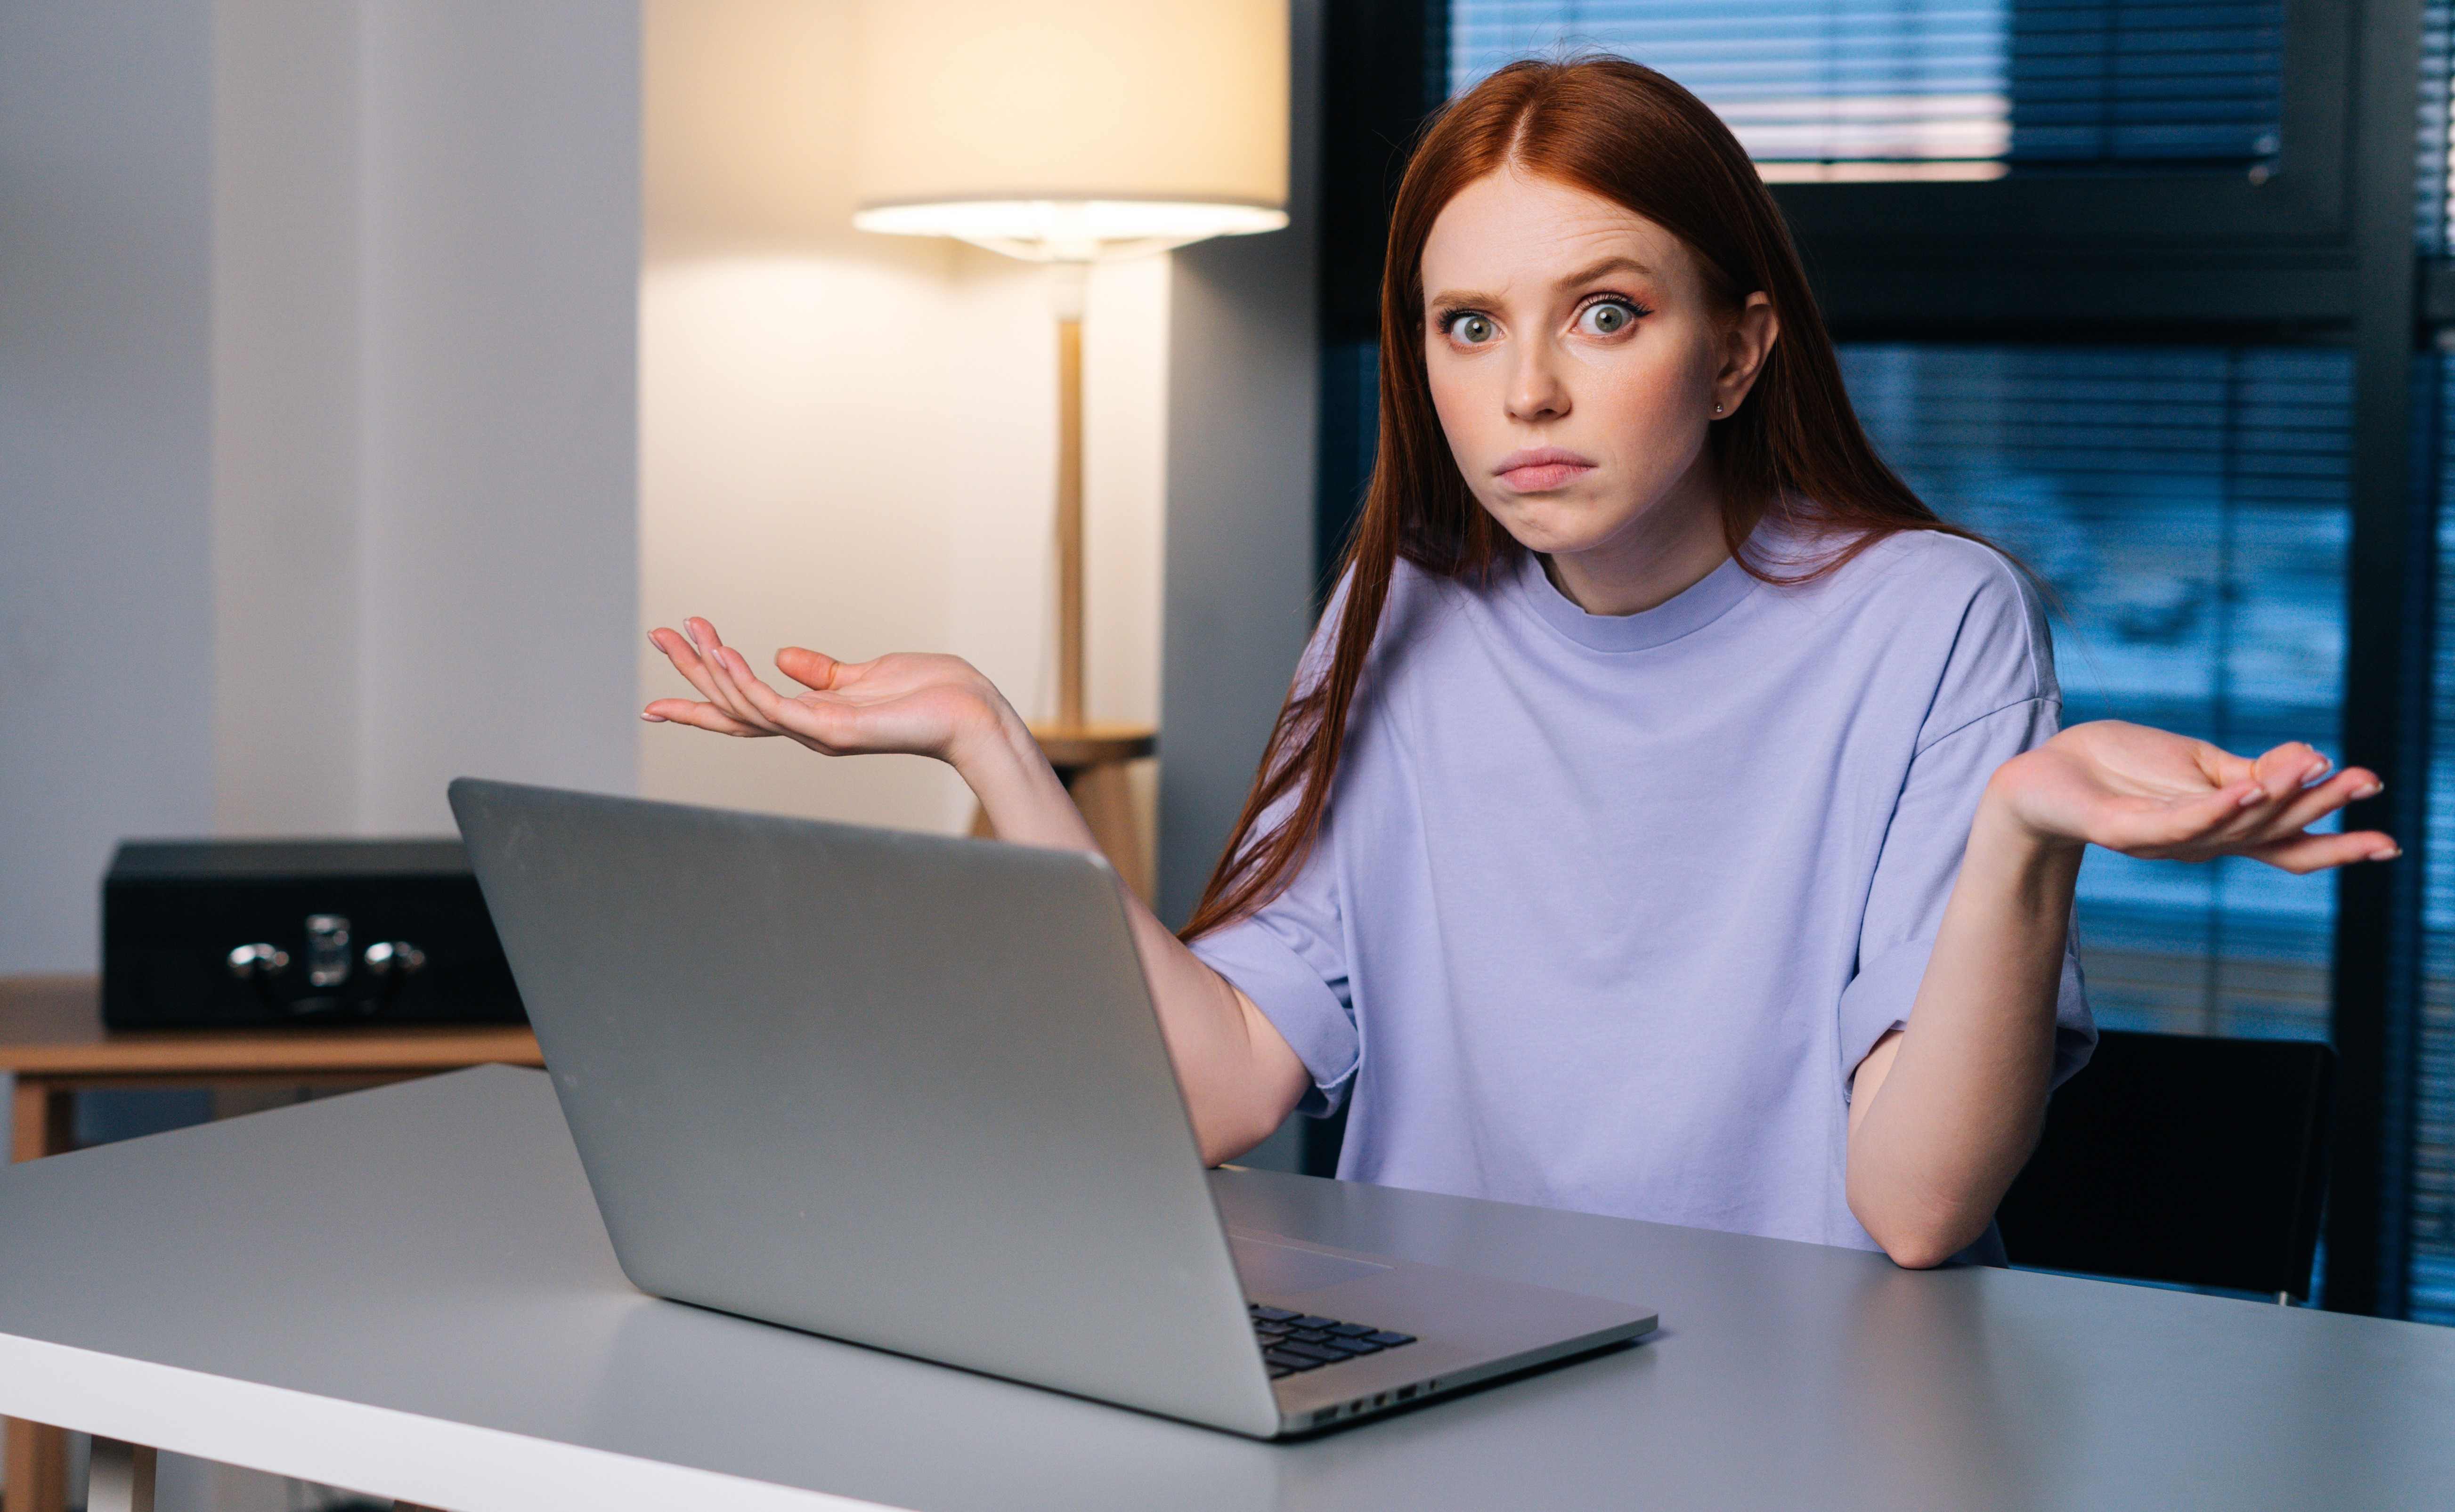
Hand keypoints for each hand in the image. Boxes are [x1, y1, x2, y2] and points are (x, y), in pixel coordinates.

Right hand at [643, 617, 1011, 763]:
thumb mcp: (868, 675)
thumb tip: (782, 657)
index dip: (701, 700)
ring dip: (711, 666)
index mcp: (813, 718)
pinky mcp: (832, 729)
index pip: (744, 710)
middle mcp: (808, 731)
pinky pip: (775, 707)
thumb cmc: (932, 696)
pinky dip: (745, 682)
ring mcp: (817, 734)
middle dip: (691, 674)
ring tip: (686, 629)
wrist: (973, 714)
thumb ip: (824, 672)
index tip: (657, 696)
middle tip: (656, 634)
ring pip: (744, 704)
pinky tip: (723, 654)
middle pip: (731, 707)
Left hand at [1988, 720, 2396, 873]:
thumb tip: (2312, 758)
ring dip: (2277, 797)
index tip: (2390, 842)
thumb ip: (2249, 770)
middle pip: (2272, 831)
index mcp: (2222, 827)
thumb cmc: (2120, 768)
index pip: (2289, 841)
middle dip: (2321, 808)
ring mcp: (2165, 841)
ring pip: (2233, 825)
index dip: (2337, 842)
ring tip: (2318, 769)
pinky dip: (2214, 808)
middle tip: (2367, 781)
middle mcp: (2201, 843)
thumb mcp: (2196, 764)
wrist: (2046, 771)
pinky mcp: (2126, 831)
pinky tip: (2244, 790)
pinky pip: (2177, 823)